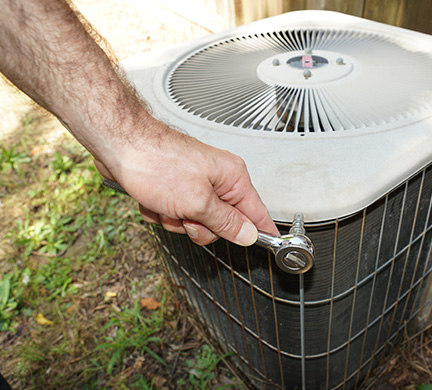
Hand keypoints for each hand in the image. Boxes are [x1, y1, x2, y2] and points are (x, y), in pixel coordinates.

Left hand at [94, 118, 278, 246]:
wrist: (119, 145)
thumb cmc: (156, 161)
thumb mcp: (197, 202)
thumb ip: (226, 222)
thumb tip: (248, 235)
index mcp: (231, 177)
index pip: (256, 211)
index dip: (261, 231)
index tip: (273, 246)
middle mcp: (216, 179)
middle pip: (222, 223)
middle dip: (199, 227)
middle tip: (187, 217)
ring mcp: (194, 183)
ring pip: (195, 222)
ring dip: (176, 221)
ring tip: (165, 205)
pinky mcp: (174, 187)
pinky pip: (175, 215)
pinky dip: (161, 213)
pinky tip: (152, 200)